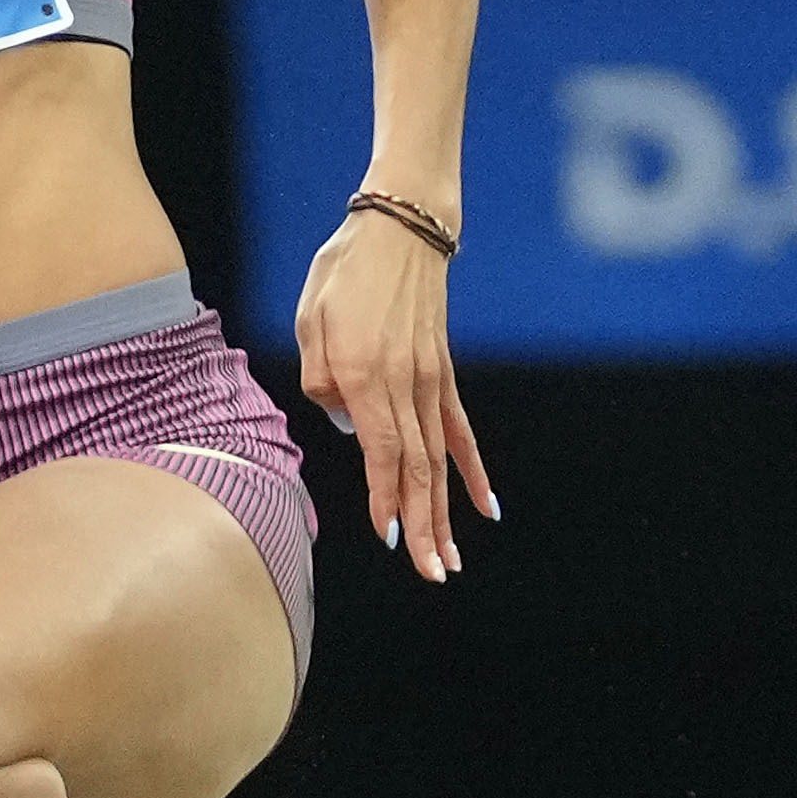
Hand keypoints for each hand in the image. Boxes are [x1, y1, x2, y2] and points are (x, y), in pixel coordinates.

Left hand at [292, 202, 490, 583]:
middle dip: (423, 525)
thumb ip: (321, 379)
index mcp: (367, 373)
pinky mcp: (442, 372)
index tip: (389, 537)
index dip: (386, 497)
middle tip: (432, 572)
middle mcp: (405, 383)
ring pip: (440, 459)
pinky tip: (485, 507)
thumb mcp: (311, 320)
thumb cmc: (345, 271)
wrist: (401, 225)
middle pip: (418, 468)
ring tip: (449, 558)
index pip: (381, 451)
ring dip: (444, 513)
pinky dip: (471, 470)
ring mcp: (431, 379)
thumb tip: (347, 423)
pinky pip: (458, 431)